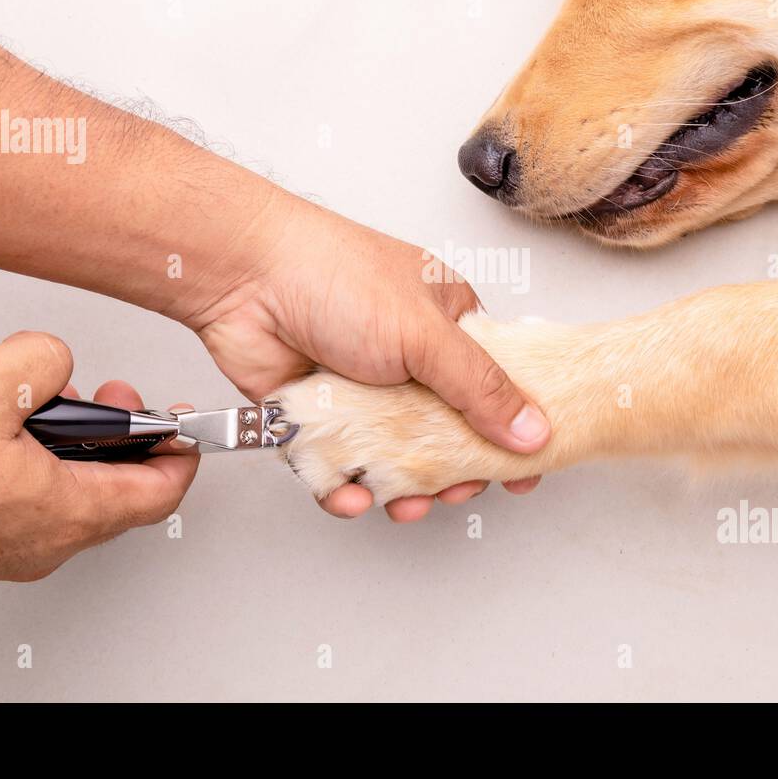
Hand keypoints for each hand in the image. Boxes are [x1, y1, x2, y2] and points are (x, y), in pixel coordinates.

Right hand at [0, 332, 197, 603]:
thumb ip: (45, 358)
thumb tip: (54, 359)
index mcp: (67, 511)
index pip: (161, 492)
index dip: (182, 451)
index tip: (184, 424)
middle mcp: (43, 540)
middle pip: (118, 492)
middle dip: (122, 434)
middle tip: (110, 397)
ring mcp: (6, 547)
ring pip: (69, 492)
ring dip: (72, 442)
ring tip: (42, 398)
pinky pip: (25, 498)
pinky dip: (32, 458)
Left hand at [190, 194, 548, 521]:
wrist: (244, 278)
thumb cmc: (335, 276)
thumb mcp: (426, 334)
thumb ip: (482, 388)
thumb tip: (533, 429)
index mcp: (448, 325)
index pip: (496, 385)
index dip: (512, 430)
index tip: (524, 473)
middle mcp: (409, 358)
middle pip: (448, 433)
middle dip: (455, 471)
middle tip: (456, 490)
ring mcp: (364, 389)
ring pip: (394, 458)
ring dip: (403, 488)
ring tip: (407, 503)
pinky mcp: (319, 416)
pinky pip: (340, 467)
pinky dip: (346, 488)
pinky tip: (353, 494)